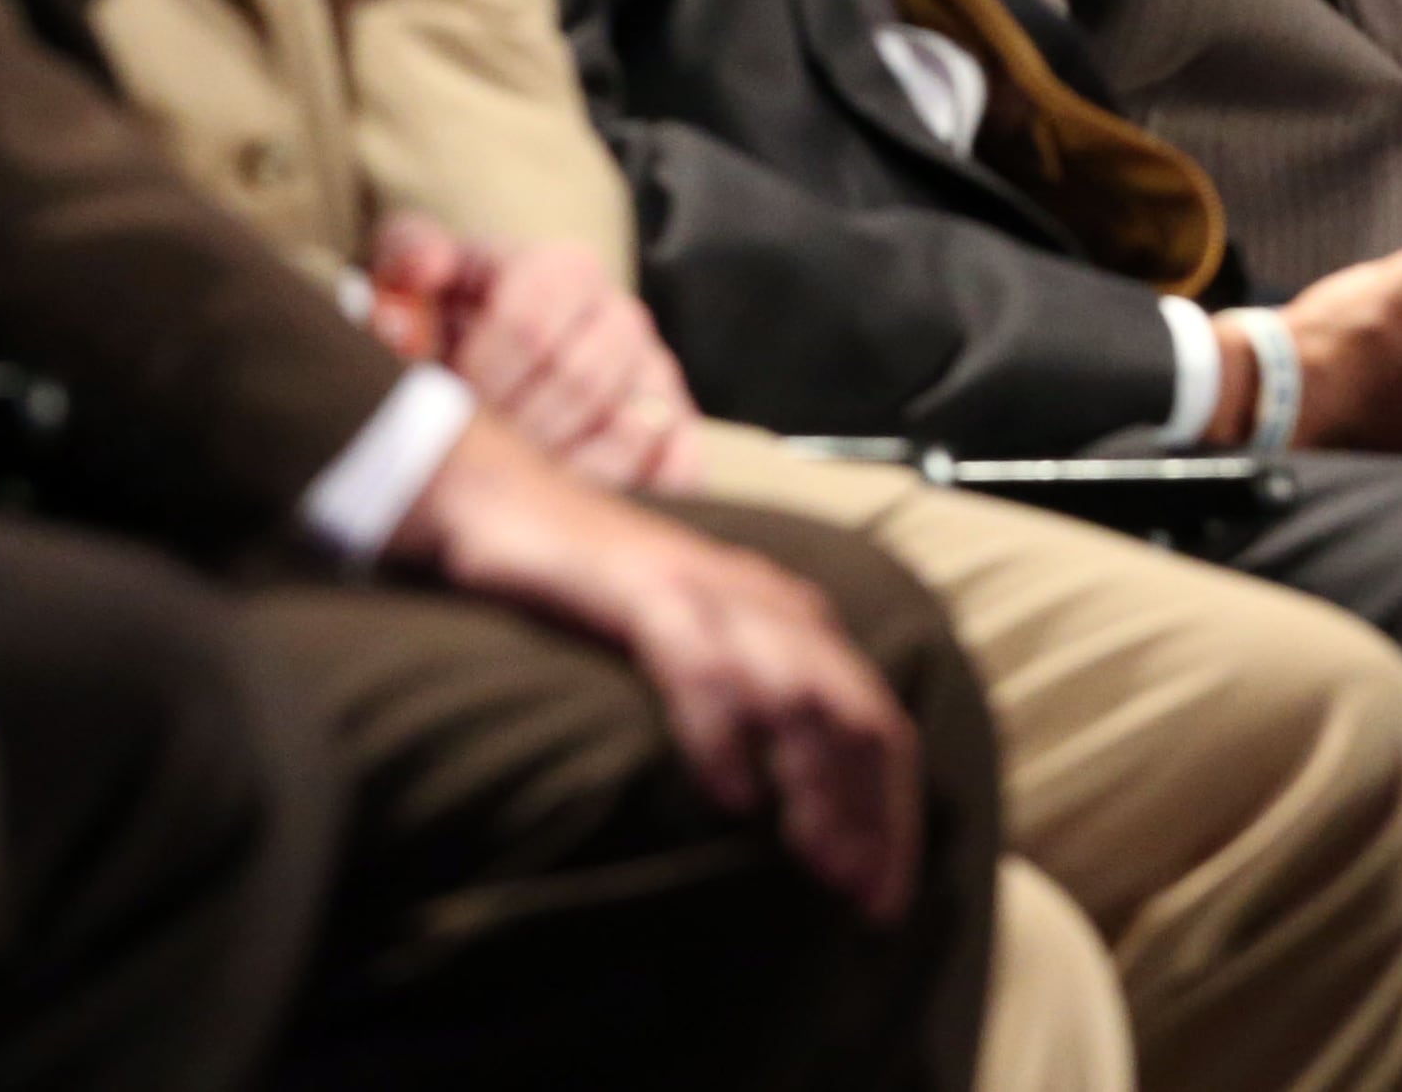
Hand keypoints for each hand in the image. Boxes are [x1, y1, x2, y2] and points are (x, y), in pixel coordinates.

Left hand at [369, 218, 700, 493]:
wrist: (490, 359)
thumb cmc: (446, 321)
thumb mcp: (412, 273)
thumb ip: (410, 253)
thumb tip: (427, 268)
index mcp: (562, 268)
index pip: (528, 321)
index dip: (478, 371)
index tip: (445, 396)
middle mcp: (621, 314)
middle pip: (576, 380)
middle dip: (513, 427)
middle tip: (472, 450)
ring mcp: (655, 372)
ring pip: (624, 428)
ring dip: (558, 468)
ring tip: (509, 476)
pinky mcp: (676, 428)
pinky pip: (674, 464)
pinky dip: (625, 486)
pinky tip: (570, 498)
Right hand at [396, 412, 916, 922]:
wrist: (508, 502)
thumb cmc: (599, 594)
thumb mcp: (697, 649)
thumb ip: (747, 704)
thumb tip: (782, 812)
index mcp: (793, 619)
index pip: (879, 720)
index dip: (893, 812)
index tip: (883, 899)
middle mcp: (769, 601)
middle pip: (856, 712)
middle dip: (868, 809)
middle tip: (857, 891)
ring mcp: (710, 590)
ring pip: (797, 690)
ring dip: (816, 782)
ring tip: (819, 860)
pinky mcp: (644, 588)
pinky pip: (700, 665)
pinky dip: (723, 733)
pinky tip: (732, 795)